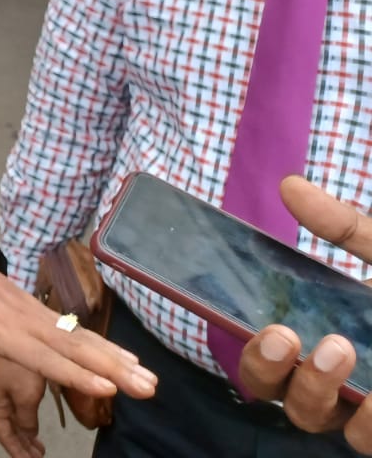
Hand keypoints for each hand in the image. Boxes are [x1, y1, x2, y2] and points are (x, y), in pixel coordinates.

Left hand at [0, 236, 155, 403]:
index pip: (42, 356)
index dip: (73, 372)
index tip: (105, 386)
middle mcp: (25, 320)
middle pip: (74, 348)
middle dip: (111, 369)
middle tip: (147, 389)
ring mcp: (38, 314)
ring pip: (82, 340)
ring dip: (117, 359)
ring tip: (150, 381)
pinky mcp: (43, 312)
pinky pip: (79, 333)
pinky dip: (107, 347)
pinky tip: (131, 362)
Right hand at [0, 354, 48, 457]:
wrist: (21, 330)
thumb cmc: (19, 364)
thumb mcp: (25, 397)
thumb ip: (26, 420)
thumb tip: (29, 434)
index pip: (3, 435)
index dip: (17, 452)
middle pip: (7, 427)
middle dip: (22, 445)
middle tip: (36, 457)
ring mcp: (2, 385)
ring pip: (14, 416)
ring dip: (26, 432)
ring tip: (38, 446)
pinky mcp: (12, 376)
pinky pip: (19, 405)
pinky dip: (28, 418)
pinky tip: (34, 422)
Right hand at [237, 176, 371, 453]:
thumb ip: (344, 228)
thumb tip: (289, 184)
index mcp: (325, 344)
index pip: (270, 367)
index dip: (257, 357)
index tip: (270, 326)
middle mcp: (346, 387)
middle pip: (285, 401)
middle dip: (272, 373)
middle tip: (286, 336)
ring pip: (326, 425)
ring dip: (319, 391)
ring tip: (338, 348)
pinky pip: (371, 437)